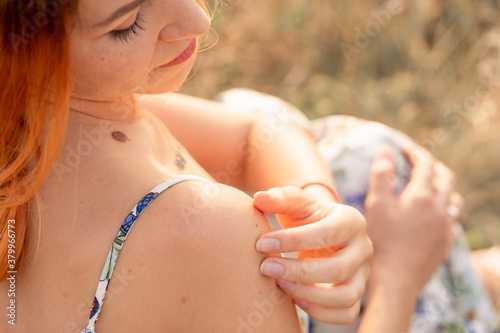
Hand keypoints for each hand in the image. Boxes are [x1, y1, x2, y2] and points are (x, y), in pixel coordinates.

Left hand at [253, 187, 372, 323]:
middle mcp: (363, 248)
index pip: (328, 233)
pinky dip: (320, 312)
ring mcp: (362, 274)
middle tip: (265, 267)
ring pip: (347, 296)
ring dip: (309, 295)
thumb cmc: (305, 216)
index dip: (294, 241)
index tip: (262, 244)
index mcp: (352, 221)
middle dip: (299, 272)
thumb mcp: (294, 202)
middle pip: (339, 268)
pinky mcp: (355, 294)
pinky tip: (293, 299)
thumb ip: (278, 198)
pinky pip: (345, 314)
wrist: (318, 231)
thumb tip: (258, 199)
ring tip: (279, 284)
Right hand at [365, 146, 459, 294]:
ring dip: (442, 188)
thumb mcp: (376, 204)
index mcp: (422, 196)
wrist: (396, 279)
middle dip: (432, 167)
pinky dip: (442, 209)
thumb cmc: (381, 241)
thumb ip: (381, 174)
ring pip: (453, 199)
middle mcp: (440, 209)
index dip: (414, 153)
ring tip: (426, 188)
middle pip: (446, 177)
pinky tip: (430, 215)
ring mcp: (446, 227)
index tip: (403, 149)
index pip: (425, 164)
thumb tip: (386, 149)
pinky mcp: (446, 243)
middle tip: (416, 164)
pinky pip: (452, 219)